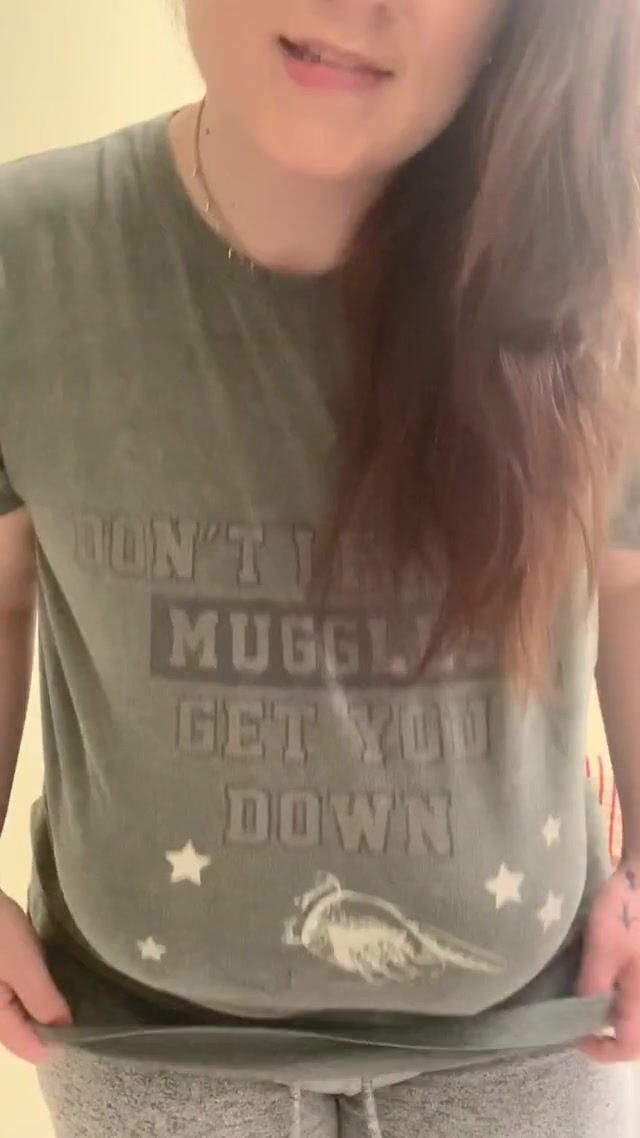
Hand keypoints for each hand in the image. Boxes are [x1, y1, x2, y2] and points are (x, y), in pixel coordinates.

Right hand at [0, 891, 71, 1063]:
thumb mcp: (23, 964)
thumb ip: (43, 1000)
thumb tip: (66, 1030)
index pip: (33, 1050)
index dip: (63, 1040)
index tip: (91, 1020)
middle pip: (26, 1034)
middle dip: (53, 1021)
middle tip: (85, 998)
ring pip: (20, 1015)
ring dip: (43, 1004)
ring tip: (69, 984)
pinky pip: (14, 998)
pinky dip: (31, 990)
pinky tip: (45, 972)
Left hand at [577, 858, 639, 1061]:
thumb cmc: (629, 911)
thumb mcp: (602, 947)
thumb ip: (593, 985)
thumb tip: (582, 1014)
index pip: (627, 1048)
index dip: (599, 1050)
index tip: (574, 1034)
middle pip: (635, 1035)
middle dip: (609, 1034)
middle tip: (580, 1020)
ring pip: (636, 1013)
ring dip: (615, 1014)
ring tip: (588, 998)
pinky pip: (637, 994)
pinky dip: (623, 996)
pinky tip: (604, 977)